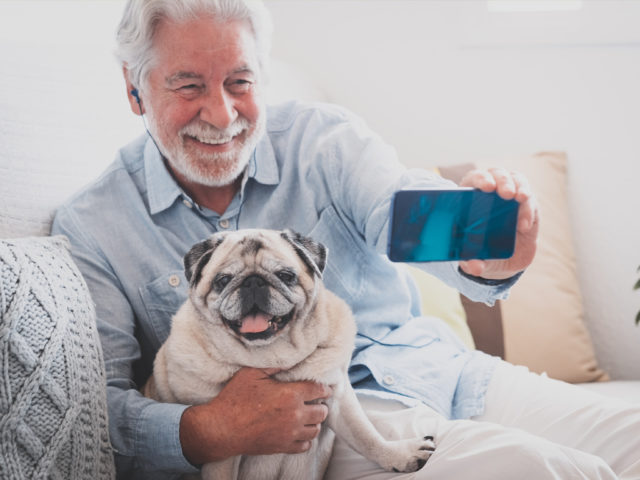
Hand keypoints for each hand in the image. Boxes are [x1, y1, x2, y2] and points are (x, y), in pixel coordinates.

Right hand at [179, 367, 331, 464]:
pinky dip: (305, 439)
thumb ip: (274, 365)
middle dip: (320, 405)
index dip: (324, 388)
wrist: (221, 428)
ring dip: (314, 422)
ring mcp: (289, 433)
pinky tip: (298, 431)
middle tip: (314, 402)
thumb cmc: (234, 398)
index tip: (324, 388)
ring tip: (307, 416)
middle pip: (322, 412)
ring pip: (316, 430)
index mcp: (290, 394)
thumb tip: (289, 360)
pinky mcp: (282, 447)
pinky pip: (305, 446)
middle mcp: (294, 415)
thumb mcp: (252, 373)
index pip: (319, 390)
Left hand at [458, 167, 539, 279]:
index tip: (486, 187)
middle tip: (507, 194)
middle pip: (496, 174)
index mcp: (470, 198)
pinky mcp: (527, 204)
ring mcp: (510, 196)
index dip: (480, 179)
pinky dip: (529, 209)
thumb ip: (472, 262)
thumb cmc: (483, 252)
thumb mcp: (474, 258)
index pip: (473, 179)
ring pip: (516, 180)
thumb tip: (475, 267)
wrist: (506, 261)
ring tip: (521, 199)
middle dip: (502, 181)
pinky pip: (530, 199)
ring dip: (520, 187)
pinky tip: (525, 224)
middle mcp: (491, 192)